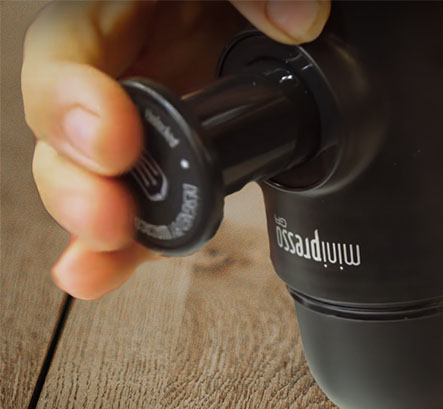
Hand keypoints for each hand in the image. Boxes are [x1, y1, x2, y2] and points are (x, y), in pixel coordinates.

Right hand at [23, 0, 328, 298]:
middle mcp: (120, 65)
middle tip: (107, 220)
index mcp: (119, 7)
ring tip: (97, 270)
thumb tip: (300, 20)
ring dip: (100, 230)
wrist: (267, 13)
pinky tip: (105, 273)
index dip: (76, 99)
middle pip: (68, 129)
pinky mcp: (172, 151)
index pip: (69, 47)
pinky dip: (136, 240)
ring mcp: (143, 116)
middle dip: (80, 183)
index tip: (115, 139)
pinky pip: (147, 199)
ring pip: (100, 178)